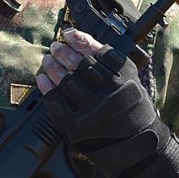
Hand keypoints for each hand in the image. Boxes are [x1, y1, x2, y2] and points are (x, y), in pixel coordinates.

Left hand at [36, 28, 178, 177]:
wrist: (135, 144)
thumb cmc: (130, 106)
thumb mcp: (130, 79)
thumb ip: (109, 59)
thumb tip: (78, 38)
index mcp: (124, 79)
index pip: (98, 52)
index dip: (80, 40)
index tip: (69, 34)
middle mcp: (110, 94)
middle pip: (81, 65)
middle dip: (64, 52)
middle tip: (56, 46)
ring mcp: (92, 112)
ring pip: (66, 81)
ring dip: (53, 67)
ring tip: (48, 59)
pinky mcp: (76, 127)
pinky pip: (56, 102)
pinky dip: (47, 87)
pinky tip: (43, 78)